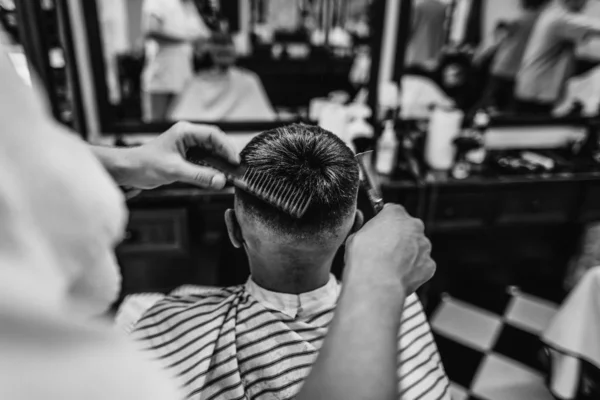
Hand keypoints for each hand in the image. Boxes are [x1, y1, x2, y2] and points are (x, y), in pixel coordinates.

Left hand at [117, 122, 238, 189]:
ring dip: (219, 163)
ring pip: (211, 152)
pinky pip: (204, 161)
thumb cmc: (145, 164)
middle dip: (225, 155)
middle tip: (234, 169)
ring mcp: (187, 146)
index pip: (213, 135)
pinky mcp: (186, 157)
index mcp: (185, 132)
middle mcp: (188, 136)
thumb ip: (199, 176)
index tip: (234, 161)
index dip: (226, 147)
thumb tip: (220, 181)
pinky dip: (211, 169)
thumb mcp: (175, 170)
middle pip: (215, 142)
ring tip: (228, 174)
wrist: (130, 170)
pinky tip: (216, 176)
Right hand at [344, 204, 434, 295]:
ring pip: (417, 247)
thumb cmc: (364, 259)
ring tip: (391, 266)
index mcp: (395, 214)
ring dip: (408, 253)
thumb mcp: (354, 236)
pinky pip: (422, 265)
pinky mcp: (429, 265)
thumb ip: (364, 229)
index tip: (380, 230)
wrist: (377, 284)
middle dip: (400, 237)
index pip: (393, 210)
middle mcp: (413, 226)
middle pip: (408, 228)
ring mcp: (423, 246)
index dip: (385, 221)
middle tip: (385, 249)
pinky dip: (414, 269)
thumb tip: (365, 231)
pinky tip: (400, 275)